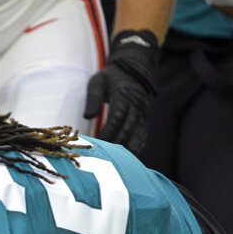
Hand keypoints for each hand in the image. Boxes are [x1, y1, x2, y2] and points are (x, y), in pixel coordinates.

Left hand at [83, 30, 158, 153]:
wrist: (133, 69)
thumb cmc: (110, 77)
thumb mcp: (97, 81)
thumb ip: (92, 98)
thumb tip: (87, 116)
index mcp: (124, 95)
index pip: (116, 117)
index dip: (107, 132)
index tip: (97, 144)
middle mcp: (136, 105)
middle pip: (127, 129)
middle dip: (116, 144)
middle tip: (104, 158)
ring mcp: (142, 113)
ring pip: (138, 135)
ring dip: (129, 149)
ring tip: (120, 164)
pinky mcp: (144, 120)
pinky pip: (143, 136)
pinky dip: (137, 148)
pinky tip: (130, 159)